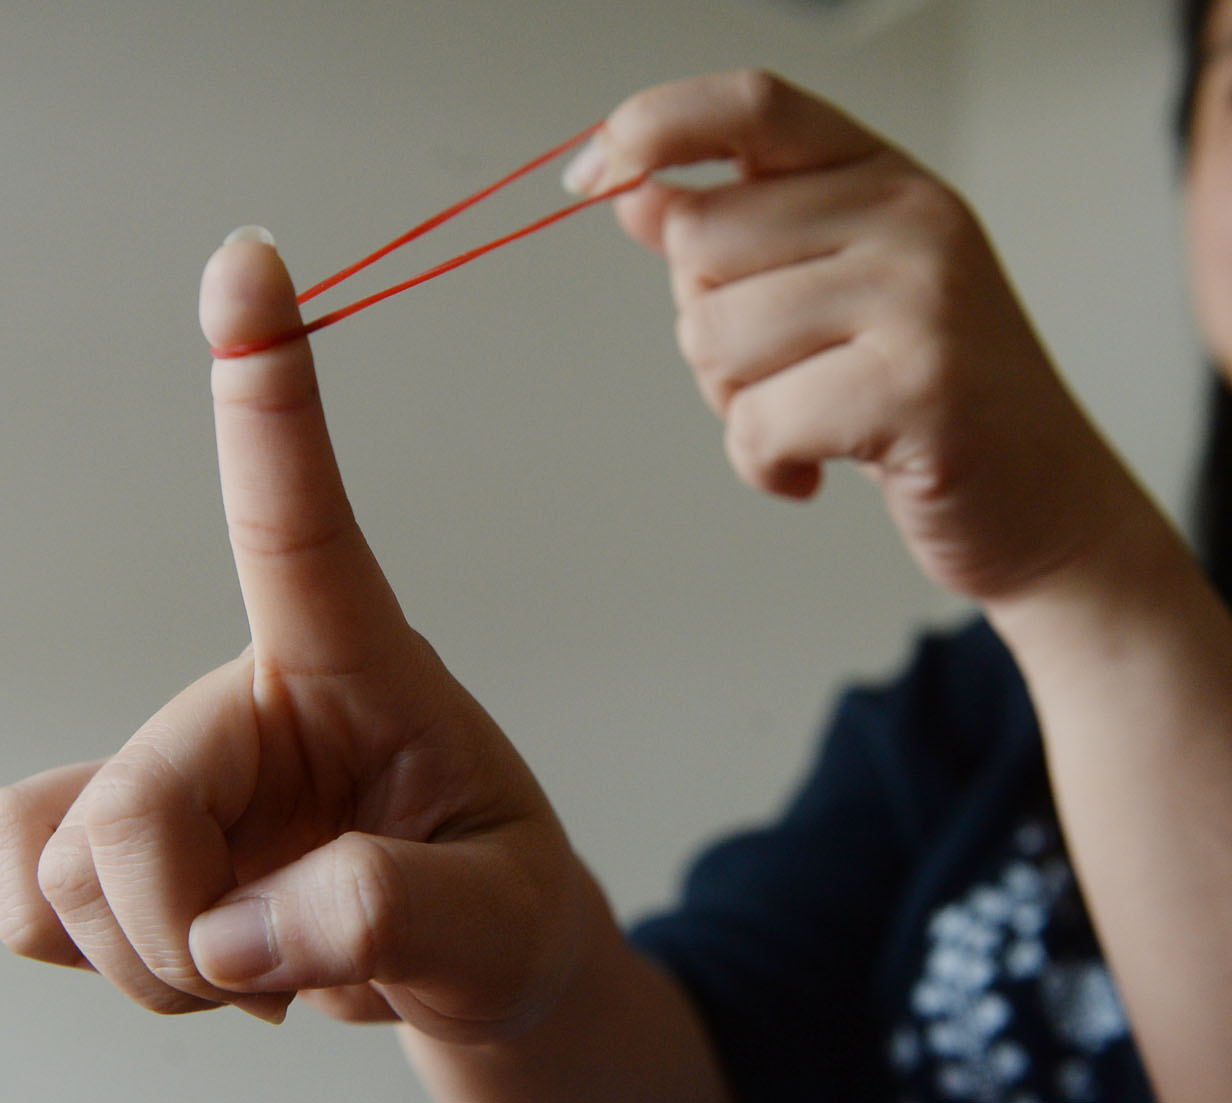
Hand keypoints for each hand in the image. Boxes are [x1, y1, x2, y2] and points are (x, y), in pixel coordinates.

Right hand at [0, 230, 587, 1041]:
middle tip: (274, 976)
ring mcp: (177, 769)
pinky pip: (16, 888)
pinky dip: (80, 948)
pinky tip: (186, 949)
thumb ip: (389, 917)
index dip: (268, 393)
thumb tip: (234, 932)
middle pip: (130, 814)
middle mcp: (250, 697)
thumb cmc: (500, 909)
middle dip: (183, 937)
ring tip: (257, 956)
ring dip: (149, 957)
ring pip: (61, 866)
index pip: (298, 522)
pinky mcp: (121, 832)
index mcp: (359, 671)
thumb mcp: (500, 923)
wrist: (468, 970)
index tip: (250, 258)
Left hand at [568, 71, 1133, 601]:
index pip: (751, 106)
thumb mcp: (835, 290)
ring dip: (735, 405)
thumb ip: (745, 237)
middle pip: (697, 241)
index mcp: (883, 175)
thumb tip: (637, 192)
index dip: (651, 126)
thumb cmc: (924, 396)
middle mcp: (909, 216)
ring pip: (712, 337)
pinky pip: (758, 422)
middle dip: (705, 325)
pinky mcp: (917, 387)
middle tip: (781, 371)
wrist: (1041, 502)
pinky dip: (765, 465)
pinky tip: (817, 471)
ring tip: (812, 419)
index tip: (587, 175)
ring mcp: (921, 297)